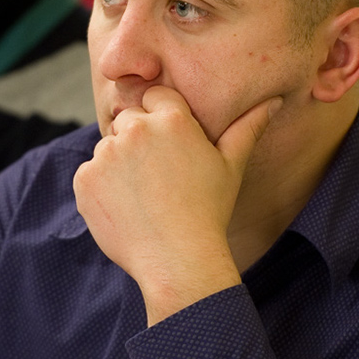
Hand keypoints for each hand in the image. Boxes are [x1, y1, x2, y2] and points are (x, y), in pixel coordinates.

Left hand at [73, 86, 280, 324]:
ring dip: (119, 164)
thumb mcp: (231, 166)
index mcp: (171, 119)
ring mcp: (106, 154)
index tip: (169, 148)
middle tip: (157, 177)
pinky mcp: (85, 179)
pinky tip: (126, 207)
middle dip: (138, 140)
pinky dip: (102, 187)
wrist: (177, 260)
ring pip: (108, 147)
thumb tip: (273, 101)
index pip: (155, 97)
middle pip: (128, 120)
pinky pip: (90, 173)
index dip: (162, 120)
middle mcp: (135, 129)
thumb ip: (248, 127)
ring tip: (144, 196)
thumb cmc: (208, 212)